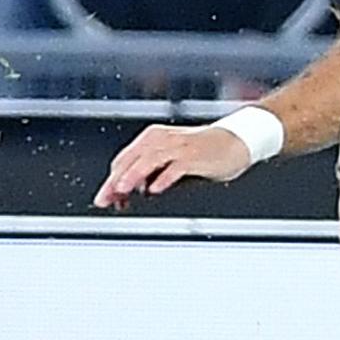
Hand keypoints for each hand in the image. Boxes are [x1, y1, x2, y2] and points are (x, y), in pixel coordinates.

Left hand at [94, 123, 253, 208]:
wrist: (236, 141)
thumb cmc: (203, 153)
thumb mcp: (171, 162)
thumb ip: (150, 175)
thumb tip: (128, 194)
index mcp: (152, 139)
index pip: (123, 160)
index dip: (110, 181)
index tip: (104, 199)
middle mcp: (161, 140)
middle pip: (131, 160)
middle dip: (115, 181)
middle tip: (106, 199)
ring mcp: (178, 146)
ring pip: (149, 160)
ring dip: (134, 176)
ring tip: (122, 190)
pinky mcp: (194, 155)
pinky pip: (175, 166)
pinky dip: (164, 178)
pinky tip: (155, 189)